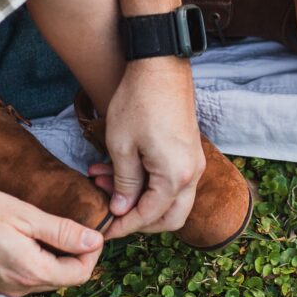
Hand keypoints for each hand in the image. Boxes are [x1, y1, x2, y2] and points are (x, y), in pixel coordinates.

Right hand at [0, 187, 104, 296]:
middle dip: (76, 255)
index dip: (92, 252)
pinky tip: (29, 239)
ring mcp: (2, 289)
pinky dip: (37, 261)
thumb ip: (62, 232)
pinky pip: (26, 278)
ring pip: (45, 279)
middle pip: (64, 279)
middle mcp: (18, 288)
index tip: (91, 229)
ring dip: (56, 258)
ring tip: (52, 229)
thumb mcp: (26, 215)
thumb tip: (95, 241)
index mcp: (30, 272)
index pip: (79, 274)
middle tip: (75, 226)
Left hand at [90, 58, 204, 239]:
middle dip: (139, 221)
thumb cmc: (138, 102)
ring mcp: (193, 162)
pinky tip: (120, 169)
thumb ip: (124, 183)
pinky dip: (150, 184)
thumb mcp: (122, 146)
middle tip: (112, 214)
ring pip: (172, 199)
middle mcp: (192, 173)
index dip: (123, 226)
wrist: (161, 66)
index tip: (103, 229)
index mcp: (175, 176)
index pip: (148, 216)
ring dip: (141, 199)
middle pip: (170, 217)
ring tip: (103, 180)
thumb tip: (122, 209)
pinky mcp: (189, 151)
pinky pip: (173, 180)